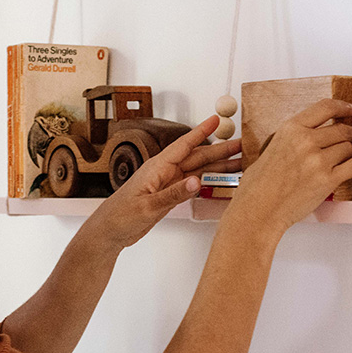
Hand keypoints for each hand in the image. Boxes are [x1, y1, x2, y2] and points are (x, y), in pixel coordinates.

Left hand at [84, 115, 242, 250]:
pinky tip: (221, 181)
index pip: (184, 145)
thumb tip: (196, 181)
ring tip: (240, 163)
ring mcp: (167, 184)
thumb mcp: (148, 206)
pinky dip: (208, 182)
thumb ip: (173, 194)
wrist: (109, 232)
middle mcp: (164, 172)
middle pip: (197, 157)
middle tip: (242, 145)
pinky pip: (193, 185)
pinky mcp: (169, 196)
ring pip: (198, 171)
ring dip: (218, 167)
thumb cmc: (120, 217)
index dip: (201, 132)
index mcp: (157, 168)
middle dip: (220, 150)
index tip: (217, 119)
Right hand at [229, 99, 351, 232]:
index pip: (325, 108)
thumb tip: (312, 134)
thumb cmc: (259, 185)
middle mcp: (306, 141)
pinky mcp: (328, 180)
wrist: (259, 209)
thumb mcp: (271, 147)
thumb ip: (293, 138)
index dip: (341, 107)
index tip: (348, 110)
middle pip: (341, 129)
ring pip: (349, 147)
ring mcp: (318, 161)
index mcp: (291, 129)